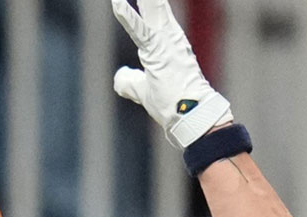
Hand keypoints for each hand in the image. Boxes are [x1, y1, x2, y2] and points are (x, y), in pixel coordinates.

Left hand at [111, 0, 232, 146]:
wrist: (189, 116)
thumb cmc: (170, 104)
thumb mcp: (142, 90)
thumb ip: (129, 81)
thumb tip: (119, 75)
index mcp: (164, 40)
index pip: (150, 10)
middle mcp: (167, 35)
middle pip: (152, 3)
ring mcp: (165, 40)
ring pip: (150, 6)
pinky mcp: (158, 50)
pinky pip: (139, 29)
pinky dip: (128, 15)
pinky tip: (117, 1)